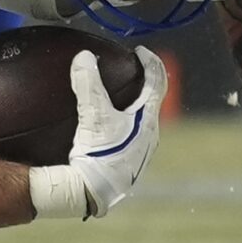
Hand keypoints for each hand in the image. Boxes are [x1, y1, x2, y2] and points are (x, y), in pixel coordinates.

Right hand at [30, 48, 167, 219]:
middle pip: (152, 102)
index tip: (140, 51)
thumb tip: (84, 57)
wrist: (93, 192)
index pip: (157, 82)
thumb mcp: (93, 115)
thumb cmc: (99, 154)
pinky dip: (122, 123)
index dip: (151, 62)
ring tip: (116, 98)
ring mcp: (140, 152)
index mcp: (148, 120)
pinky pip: (130, 136)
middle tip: (128, 71)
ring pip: (142, 121)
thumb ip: (88, 84)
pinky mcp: (128, 164)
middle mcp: (150, 136)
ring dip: (132, 106)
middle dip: (142, 84)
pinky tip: (104, 128)